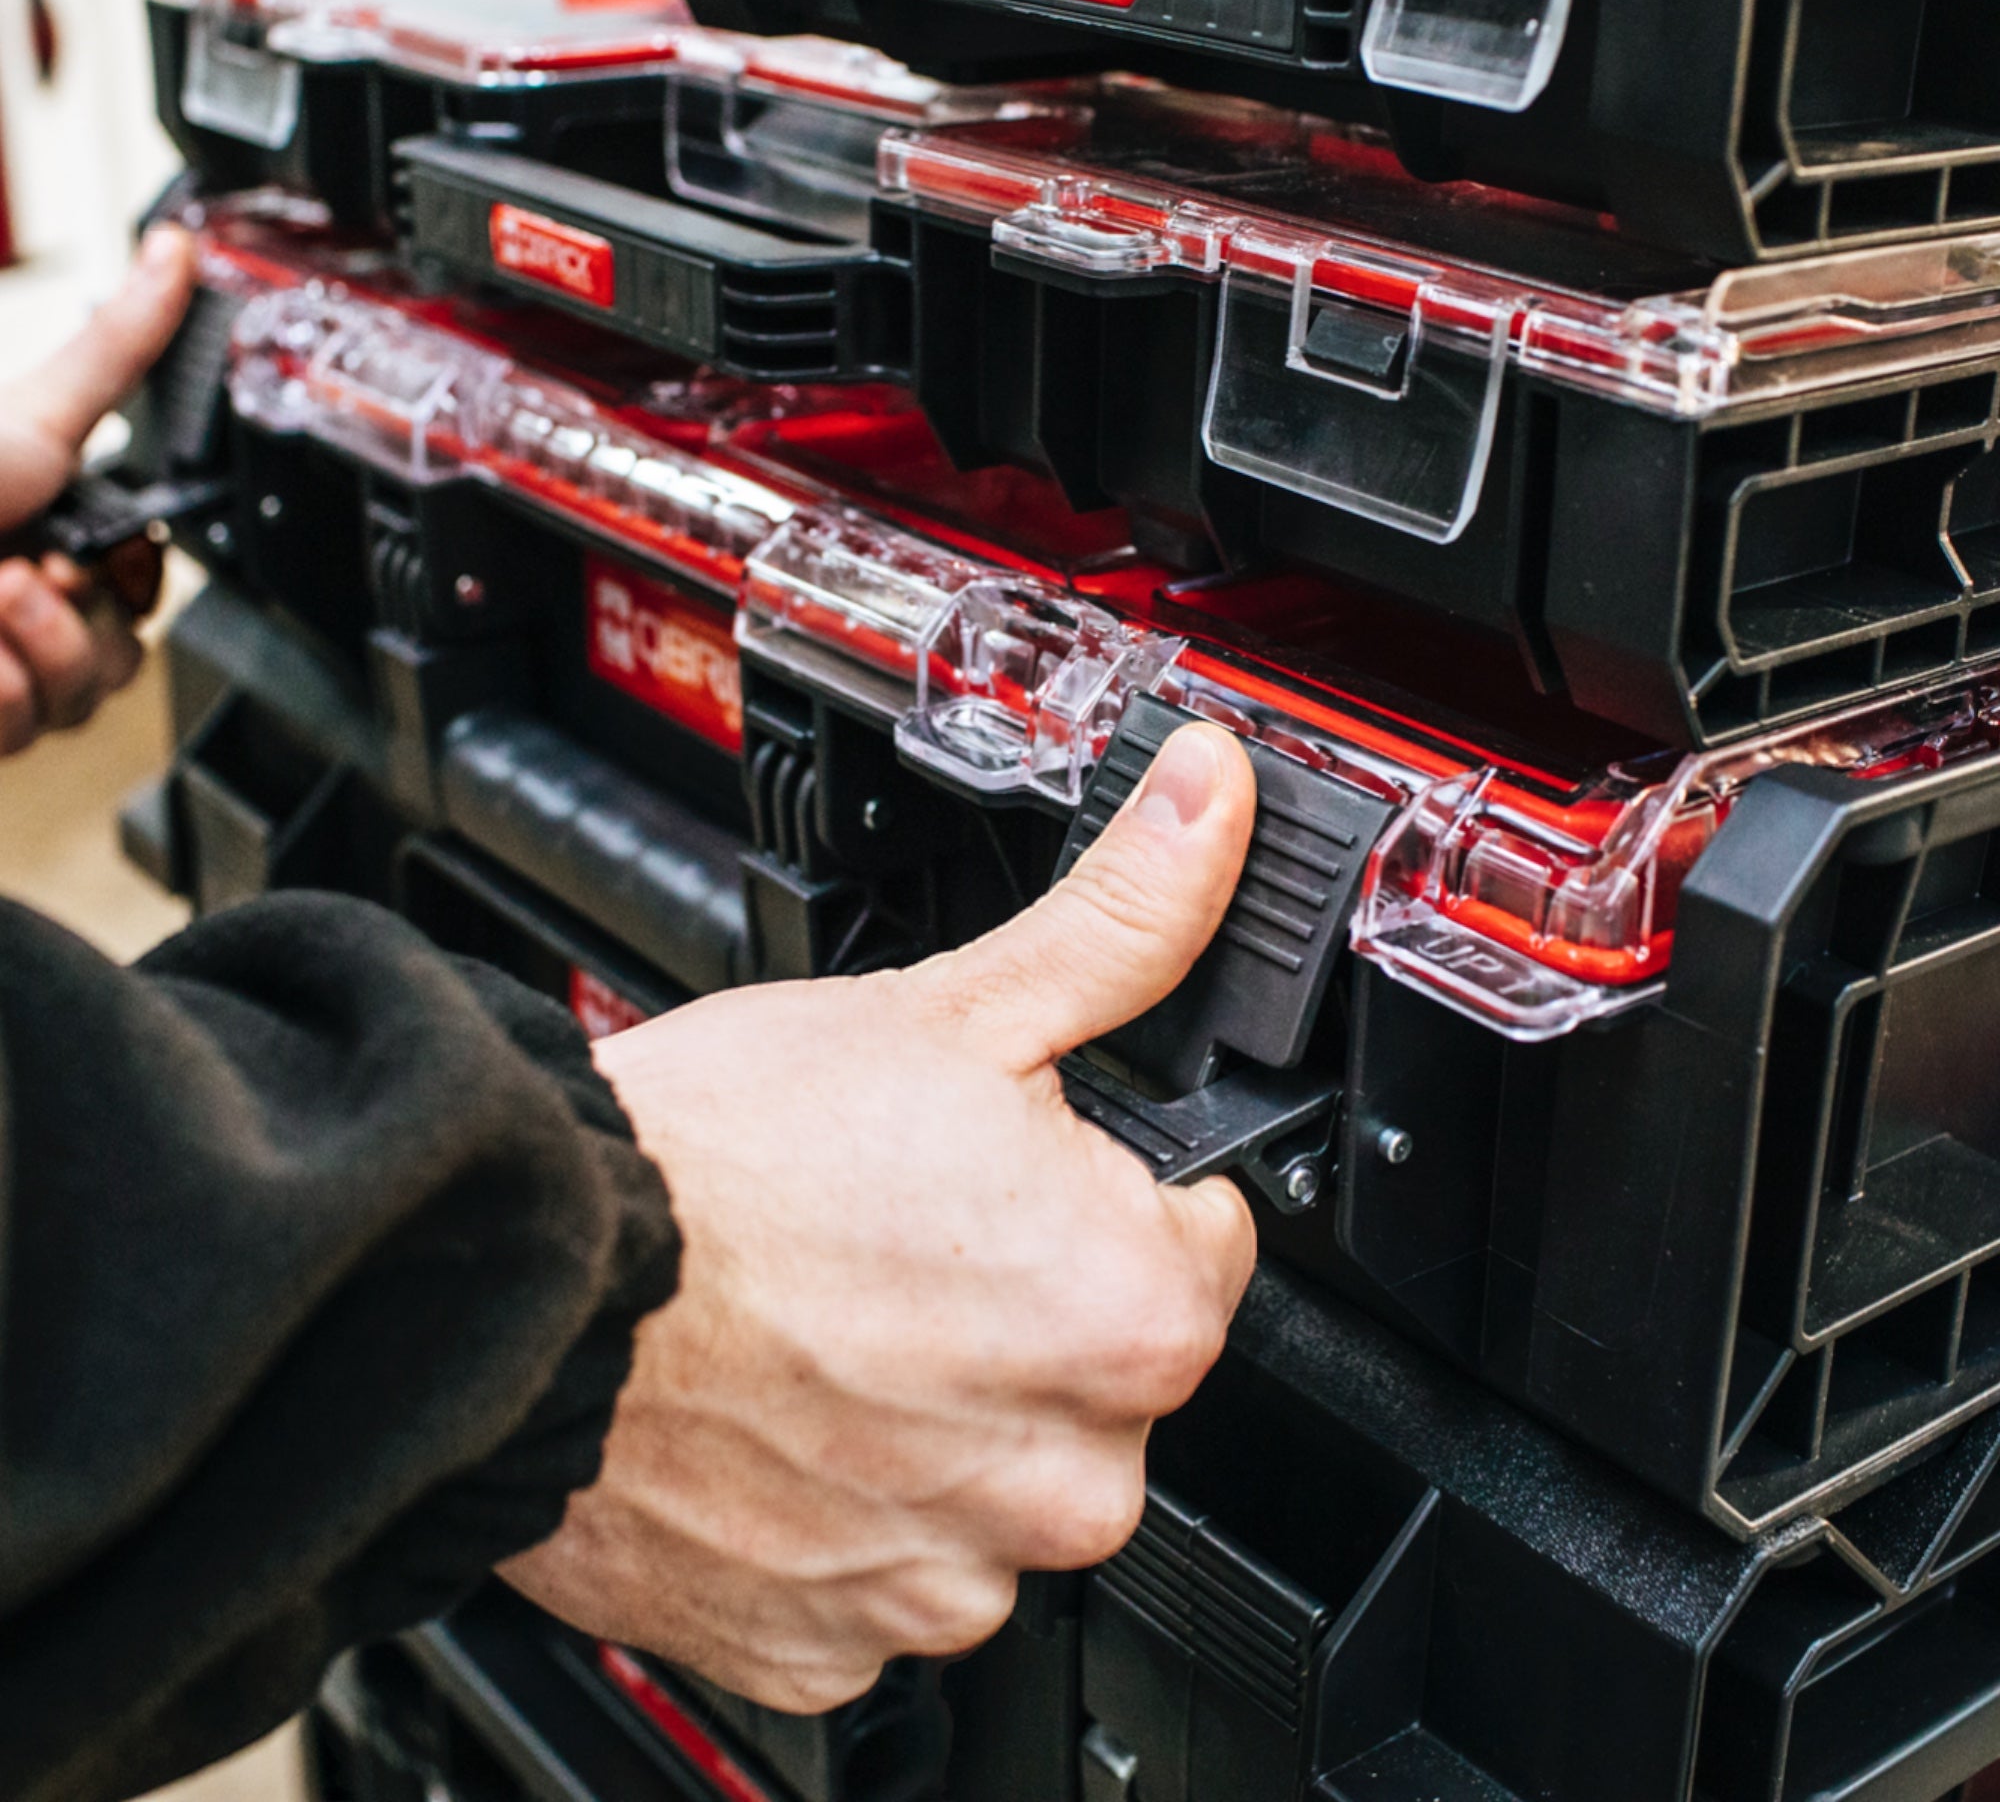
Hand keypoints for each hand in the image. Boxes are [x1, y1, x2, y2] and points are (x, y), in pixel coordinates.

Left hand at [0, 226, 197, 754]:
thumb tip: (173, 254)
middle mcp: (19, 610)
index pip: (142, 590)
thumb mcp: (30, 421)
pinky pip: (31, 725)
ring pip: (86, 694)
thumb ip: (116, 349)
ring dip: (36, 647)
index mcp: (40, 536)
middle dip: (81, 614)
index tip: (106, 555)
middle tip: (25, 572)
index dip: (136, 578)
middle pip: (127, 650)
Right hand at [503, 723, 1261, 1710]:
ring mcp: (943, 1574)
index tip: (1022, 1169)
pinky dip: (852, 1508)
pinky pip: (890, 1572)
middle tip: (905, 1237)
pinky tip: (783, 1420)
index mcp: (1128, 1316)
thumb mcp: (952, 1005)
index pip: (1200, 1245)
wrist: (515, 1282)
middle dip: (1029, 1307)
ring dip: (940, 1418)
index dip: (1110, 1187)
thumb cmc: (721, 1159)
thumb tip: (1213, 802)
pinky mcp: (831, 1643)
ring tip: (831, 1323)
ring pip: (1000, 1482)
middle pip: (1102, 1372)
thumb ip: (1121, 920)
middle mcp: (1063, 1479)